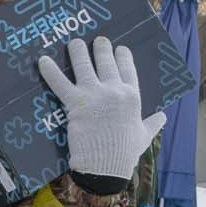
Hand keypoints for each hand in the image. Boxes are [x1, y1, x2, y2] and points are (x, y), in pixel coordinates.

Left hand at [37, 35, 165, 180]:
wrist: (105, 165)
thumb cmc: (125, 153)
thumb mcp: (144, 136)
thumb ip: (153, 123)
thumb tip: (162, 117)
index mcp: (132, 97)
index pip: (128, 69)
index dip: (122, 56)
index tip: (120, 48)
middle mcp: (114, 90)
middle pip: (106, 61)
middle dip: (101, 48)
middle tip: (97, 41)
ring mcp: (94, 95)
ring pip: (84, 64)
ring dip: (77, 51)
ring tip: (74, 43)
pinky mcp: (75, 103)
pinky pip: (60, 83)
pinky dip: (50, 71)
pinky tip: (42, 60)